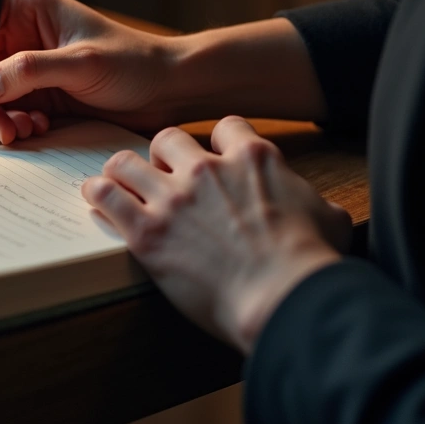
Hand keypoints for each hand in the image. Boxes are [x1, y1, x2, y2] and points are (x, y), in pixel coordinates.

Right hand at [0, 0, 185, 143]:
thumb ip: (29, 72)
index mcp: (24, 7)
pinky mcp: (30, 94)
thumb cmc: (133, 63)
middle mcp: (16, 34)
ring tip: (20, 130)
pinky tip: (35, 129)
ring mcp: (20, 66)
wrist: (165, 92)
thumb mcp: (81, 64)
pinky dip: (9, 124)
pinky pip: (0, 111)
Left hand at [82, 116, 350, 352]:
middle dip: (161, 155)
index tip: (210, 155)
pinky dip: (97, 194)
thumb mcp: (328, 219)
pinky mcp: (146, 230)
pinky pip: (106, 196)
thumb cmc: (310, 263)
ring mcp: (173, 198)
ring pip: (126, 161)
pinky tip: (95, 197)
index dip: (216, 141)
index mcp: (253, 159)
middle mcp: (207, 169)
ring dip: (121, 171)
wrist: (281, 296)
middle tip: (160, 175)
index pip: (225, 127)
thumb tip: (324, 213)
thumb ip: (316, 203)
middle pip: (166, 138)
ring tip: (116, 182)